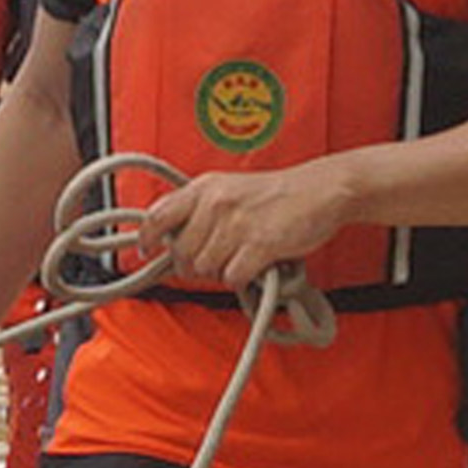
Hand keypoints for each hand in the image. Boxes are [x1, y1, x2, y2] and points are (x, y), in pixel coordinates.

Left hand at [142, 160, 356, 294]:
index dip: (147, 239)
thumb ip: (197, 209)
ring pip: (205, 269)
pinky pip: (232, 277)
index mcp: (204, 188)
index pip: (157, 217)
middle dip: (195, 265)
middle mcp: (215, 204)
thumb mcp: (228, 189)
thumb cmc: (276, 194)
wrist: (321, 190)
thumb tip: (168, 239)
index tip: (146, 251)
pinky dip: (243, 278)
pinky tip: (254, 265)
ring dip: (222, 271)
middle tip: (216, 259)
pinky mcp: (259, 245)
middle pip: (182, 254)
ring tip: (240, 257)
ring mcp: (236, 225)